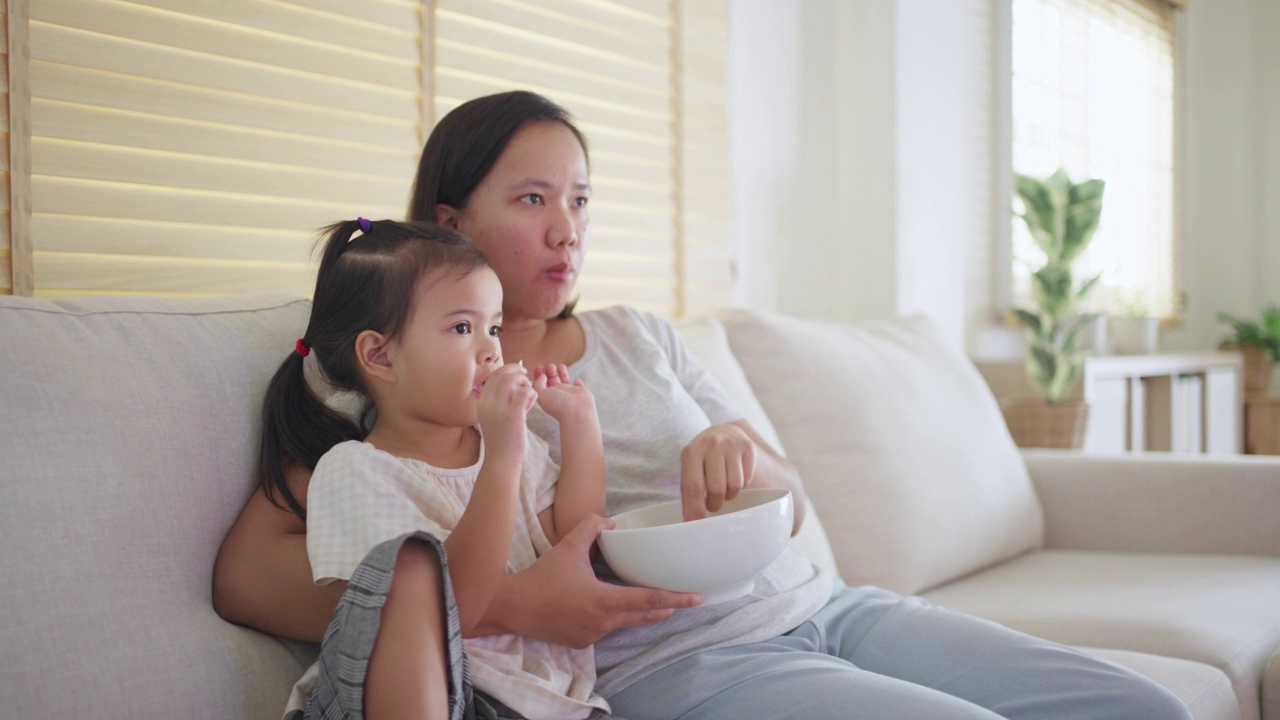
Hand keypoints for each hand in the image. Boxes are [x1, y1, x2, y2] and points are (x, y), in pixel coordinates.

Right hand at [476, 362, 535, 465]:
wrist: (501, 461)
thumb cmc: (502, 440)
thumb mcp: (496, 417)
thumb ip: (505, 401)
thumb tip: (519, 388)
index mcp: (482, 402)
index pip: (492, 376)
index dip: (506, 369)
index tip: (516, 372)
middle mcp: (487, 403)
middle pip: (501, 373)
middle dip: (515, 369)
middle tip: (525, 373)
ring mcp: (499, 408)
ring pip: (512, 379)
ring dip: (523, 380)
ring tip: (529, 388)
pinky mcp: (513, 415)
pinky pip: (525, 392)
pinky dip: (531, 392)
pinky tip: (532, 400)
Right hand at [502, 515, 701, 647]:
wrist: (513, 607)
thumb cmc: (542, 578)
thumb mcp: (568, 547)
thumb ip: (591, 529)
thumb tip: (610, 521)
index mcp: (604, 601)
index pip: (648, 601)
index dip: (675, 598)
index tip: (697, 598)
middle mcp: (602, 623)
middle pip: (643, 617)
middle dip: (666, 608)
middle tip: (687, 601)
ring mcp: (592, 636)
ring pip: (623, 623)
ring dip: (638, 613)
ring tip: (654, 603)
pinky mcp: (581, 643)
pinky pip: (604, 629)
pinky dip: (611, 617)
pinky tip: (606, 607)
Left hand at [532, 364, 595, 423]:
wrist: (576, 412)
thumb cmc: (558, 404)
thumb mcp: (541, 394)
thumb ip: (538, 383)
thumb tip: (542, 375)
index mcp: (548, 396)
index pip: (542, 384)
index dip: (539, 375)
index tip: (539, 367)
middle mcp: (558, 394)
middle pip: (552, 380)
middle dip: (550, 371)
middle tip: (550, 366)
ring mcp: (570, 393)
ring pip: (565, 380)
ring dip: (562, 372)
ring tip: (560, 366)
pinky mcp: (581, 392)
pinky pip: (579, 386)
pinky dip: (578, 382)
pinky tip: (576, 380)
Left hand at [680, 424, 756, 521]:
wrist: (721, 432)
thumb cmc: (702, 459)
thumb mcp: (690, 468)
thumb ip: (690, 491)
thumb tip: (691, 522)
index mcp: (691, 452)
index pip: (694, 487)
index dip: (695, 510)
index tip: (695, 525)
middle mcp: (712, 445)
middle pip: (717, 489)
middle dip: (714, 504)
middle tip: (712, 505)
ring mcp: (731, 444)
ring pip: (734, 486)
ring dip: (729, 495)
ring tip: (723, 489)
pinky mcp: (748, 447)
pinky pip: (747, 480)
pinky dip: (741, 485)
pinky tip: (733, 477)